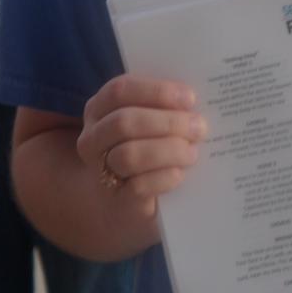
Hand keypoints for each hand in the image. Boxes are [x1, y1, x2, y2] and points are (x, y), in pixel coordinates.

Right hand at [77, 75, 207, 218]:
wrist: (125, 201)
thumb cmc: (144, 148)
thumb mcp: (148, 122)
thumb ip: (163, 107)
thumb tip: (193, 102)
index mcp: (99, 108)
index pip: (120, 91)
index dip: (156, 91)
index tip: (190, 98)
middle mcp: (92, 138)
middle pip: (124, 122)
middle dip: (167, 122)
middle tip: (199, 127)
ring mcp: (99, 171)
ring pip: (129, 155)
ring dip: (168, 151)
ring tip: (192, 152)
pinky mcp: (116, 201)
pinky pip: (139, 186)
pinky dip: (164, 177)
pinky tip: (180, 173)